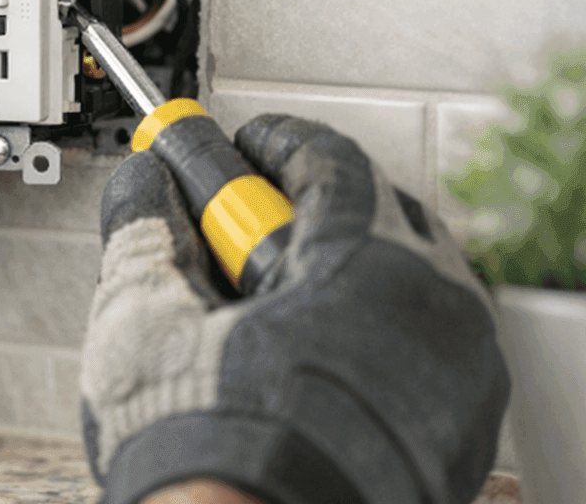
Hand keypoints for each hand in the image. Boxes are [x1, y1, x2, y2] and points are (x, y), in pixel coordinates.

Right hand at [79, 115, 509, 503]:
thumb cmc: (208, 453)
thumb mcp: (143, 317)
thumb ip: (143, 231)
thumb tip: (143, 186)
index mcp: (370, 268)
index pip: (332, 161)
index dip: (273, 146)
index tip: (238, 148)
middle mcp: (435, 317)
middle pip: (378, 219)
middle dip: (306, 210)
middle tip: (239, 224)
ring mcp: (454, 384)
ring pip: (402, 290)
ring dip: (337, 276)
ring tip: (261, 301)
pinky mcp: (450, 439)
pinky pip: (415, 356)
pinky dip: (363, 338)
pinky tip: (295, 361)